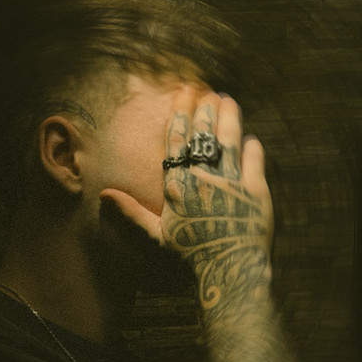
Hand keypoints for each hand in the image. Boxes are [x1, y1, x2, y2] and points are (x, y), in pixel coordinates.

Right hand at [101, 88, 273, 306]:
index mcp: (179, 185)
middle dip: (204, 110)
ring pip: (229, 141)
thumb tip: (104, 194)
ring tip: (228, 101)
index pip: (177, 142)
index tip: (183, 94)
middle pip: (204, 136)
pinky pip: (254, 162)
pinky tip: (251, 139)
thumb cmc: (189, 255)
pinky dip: (252, 149)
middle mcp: (205, 178)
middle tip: (206, 92)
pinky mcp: (257, 192)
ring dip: (229, 119)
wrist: (228, 268)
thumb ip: (132, 211)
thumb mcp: (156, 234)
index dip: (180, 116)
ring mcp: (233, 182)